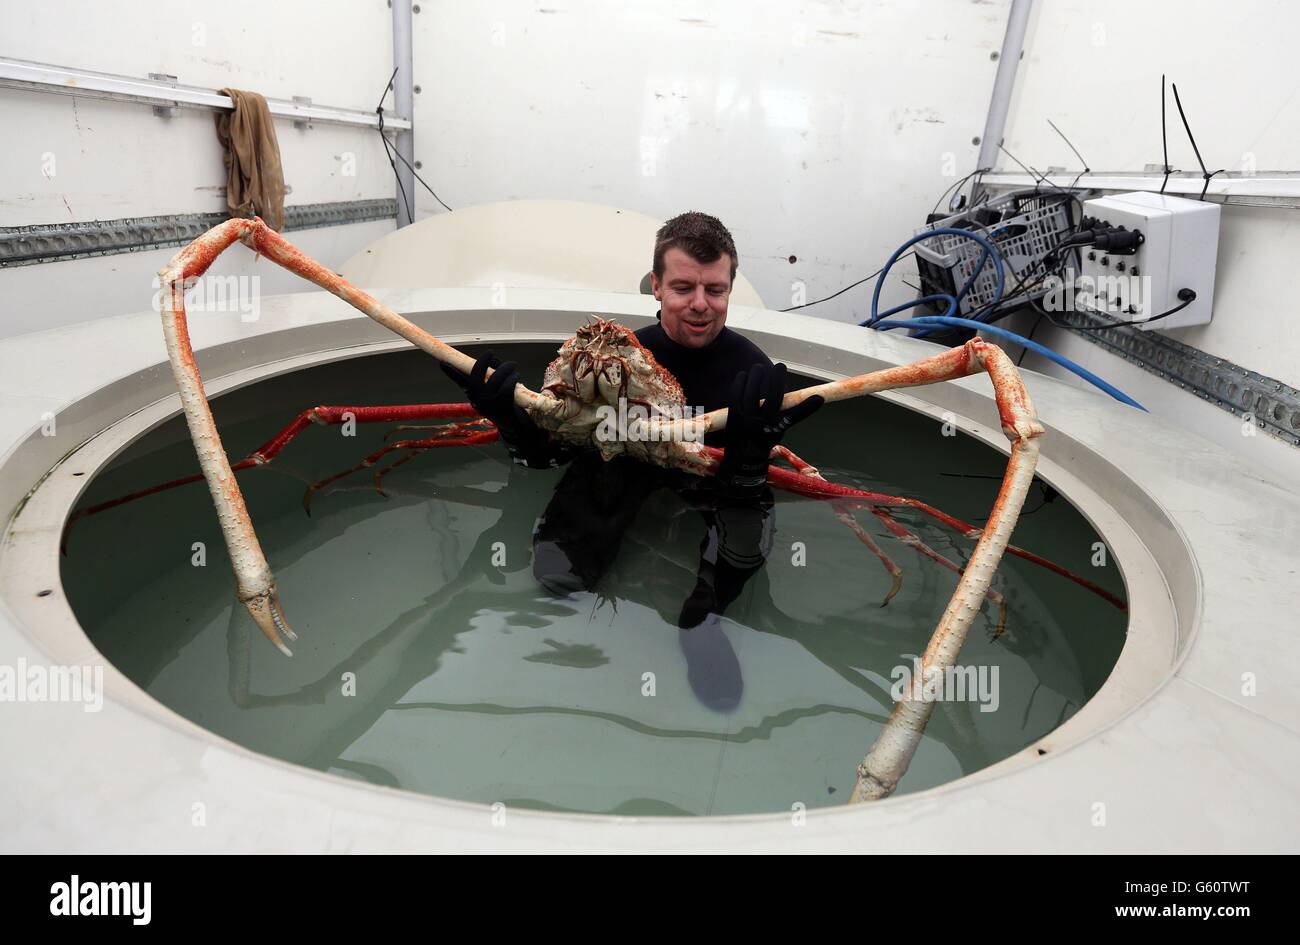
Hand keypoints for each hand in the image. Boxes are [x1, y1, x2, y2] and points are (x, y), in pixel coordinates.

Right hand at [440, 352, 530, 434]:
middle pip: (476, 375)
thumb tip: (494, 360)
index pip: (459, 381)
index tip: (441, 362)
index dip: (450, 372)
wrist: (511, 425)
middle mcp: (478, 399)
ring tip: (512, 365)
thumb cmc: (501, 404)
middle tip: (491, 353)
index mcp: (473, 394)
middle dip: (483, 361)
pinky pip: (507, 386)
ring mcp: (489, 402)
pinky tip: (516, 376)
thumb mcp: (490, 392)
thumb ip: (489, 377)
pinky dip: (512, 378)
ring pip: (495, 378)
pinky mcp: (502, 404)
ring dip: (505, 367)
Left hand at [717, 362, 822, 493]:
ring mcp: (747, 419)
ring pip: (752, 394)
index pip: (794, 414)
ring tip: (759, 367)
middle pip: (772, 398)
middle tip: (780, 366)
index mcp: (777, 426)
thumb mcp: (782, 427)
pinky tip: (743, 375)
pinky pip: (735, 395)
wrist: (743, 456)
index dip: (807, 407)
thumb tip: (816, 398)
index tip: (818, 396)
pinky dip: (739, 383)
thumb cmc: (766, 437)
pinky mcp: (733, 415)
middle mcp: (763, 424)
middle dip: (777, 379)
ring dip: (756, 377)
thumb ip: (793, 412)